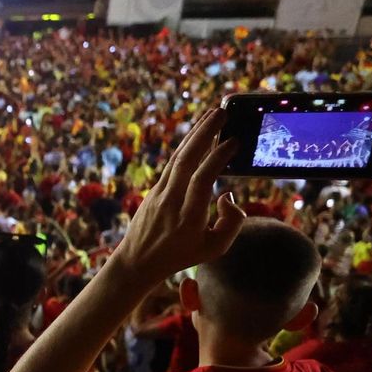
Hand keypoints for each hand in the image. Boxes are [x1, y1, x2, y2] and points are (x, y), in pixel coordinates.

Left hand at [110, 104, 243, 283]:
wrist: (138, 260)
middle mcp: (171, 200)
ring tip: (213, 113)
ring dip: (195, 133)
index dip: (217, 159)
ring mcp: (160, 192)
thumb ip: (231, 223)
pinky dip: (187, 145)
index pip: (202, 180)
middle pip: (186, 160)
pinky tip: (198, 134)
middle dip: (204, 133)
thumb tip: (227, 194)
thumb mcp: (214, 249)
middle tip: (222, 112)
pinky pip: (173, 162)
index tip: (233, 141)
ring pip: (178, 157)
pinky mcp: (155, 188)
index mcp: (188, 217)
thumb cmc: (181, 256)